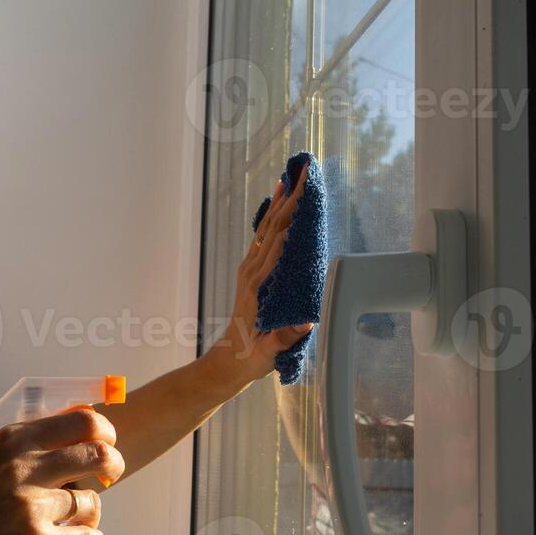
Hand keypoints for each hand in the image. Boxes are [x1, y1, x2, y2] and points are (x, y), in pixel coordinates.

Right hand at [0, 407, 125, 534]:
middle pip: (98, 454)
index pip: (81, 421)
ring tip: (72, 522)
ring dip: (89, 513)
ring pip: (92, 502)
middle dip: (113, 465)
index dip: (104, 432)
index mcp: (12, 442)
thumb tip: (80, 434)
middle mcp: (22, 469)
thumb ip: (28, 448)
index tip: (105, 443)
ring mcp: (30, 507)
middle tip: (109, 474)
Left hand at [207, 162, 314, 386]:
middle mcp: (253, 271)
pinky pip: (261, 239)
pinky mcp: (250, 275)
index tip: (305, 189)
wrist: (227, 363)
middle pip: (273, 225)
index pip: (279, 238)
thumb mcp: (269, 352)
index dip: (293, 211)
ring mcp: (249, 271)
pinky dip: (270, 219)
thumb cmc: (250, 357)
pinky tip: (275, 207)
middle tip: (304, 171)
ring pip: (266, 228)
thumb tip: (307, 322)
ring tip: (290, 178)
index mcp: (260, 283)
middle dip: (290, 197)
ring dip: (279, 203)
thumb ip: (285, 336)